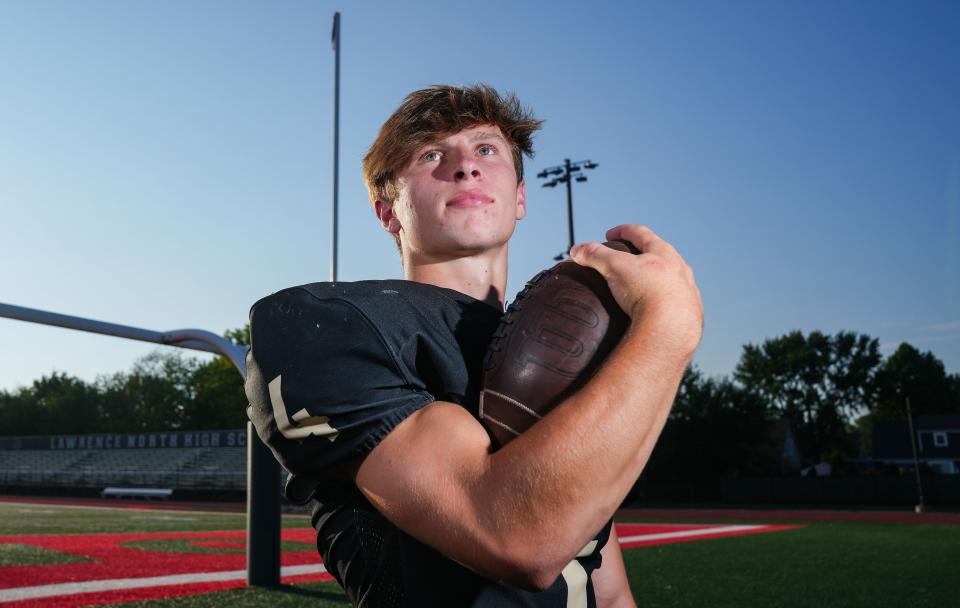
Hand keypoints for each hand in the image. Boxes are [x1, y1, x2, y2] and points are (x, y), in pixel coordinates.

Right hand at [569, 224, 702, 352]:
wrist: (670, 329)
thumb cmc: (645, 292)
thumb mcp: (614, 268)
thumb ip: (595, 255)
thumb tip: (576, 249)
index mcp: (663, 253)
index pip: (641, 234)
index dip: (622, 232)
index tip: (610, 235)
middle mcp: (680, 269)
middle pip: (661, 254)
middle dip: (644, 254)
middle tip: (628, 259)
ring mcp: (687, 291)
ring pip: (673, 278)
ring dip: (659, 278)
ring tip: (644, 285)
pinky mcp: (691, 314)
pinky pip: (677, 304)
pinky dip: (665, 303)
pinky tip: (657, 311)